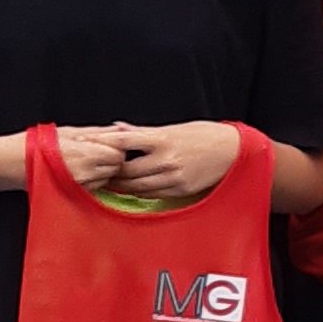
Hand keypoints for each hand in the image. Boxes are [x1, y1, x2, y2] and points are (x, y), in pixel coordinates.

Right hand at [46, 125, 132, 194]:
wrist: (17, 163)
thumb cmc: (40, 144)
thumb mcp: (70, 132)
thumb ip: (98, 132)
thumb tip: (118, 129)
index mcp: (84, 154)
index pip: (117, 154)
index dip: (116, 147)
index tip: (109, 143)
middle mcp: (85, 173)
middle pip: (115, 167)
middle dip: (112, 159)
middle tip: (99, 151)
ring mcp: (81, 186)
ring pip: (107, 178)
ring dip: (104, 170)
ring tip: (87, 160)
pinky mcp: (76, 194)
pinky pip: (96, 187)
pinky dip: (94, 179)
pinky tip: (82, 170)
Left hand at [102, 119, 244, 208]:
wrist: (233, 152)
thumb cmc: (205, 135)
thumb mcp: (174, 128)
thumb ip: (144, 132)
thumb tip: (118, 128)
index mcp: (163, 139)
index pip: (124, 141)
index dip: (103, 144)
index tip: (89, 144)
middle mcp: (166, 160)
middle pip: (126, 170)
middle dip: (109, 172)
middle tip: (95, 171)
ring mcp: (172, 177)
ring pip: (136, 186)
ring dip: (120, 186)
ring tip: (108, 182)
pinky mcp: (179, 189)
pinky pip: (151, 194)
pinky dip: (137, 192)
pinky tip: (129, 189)